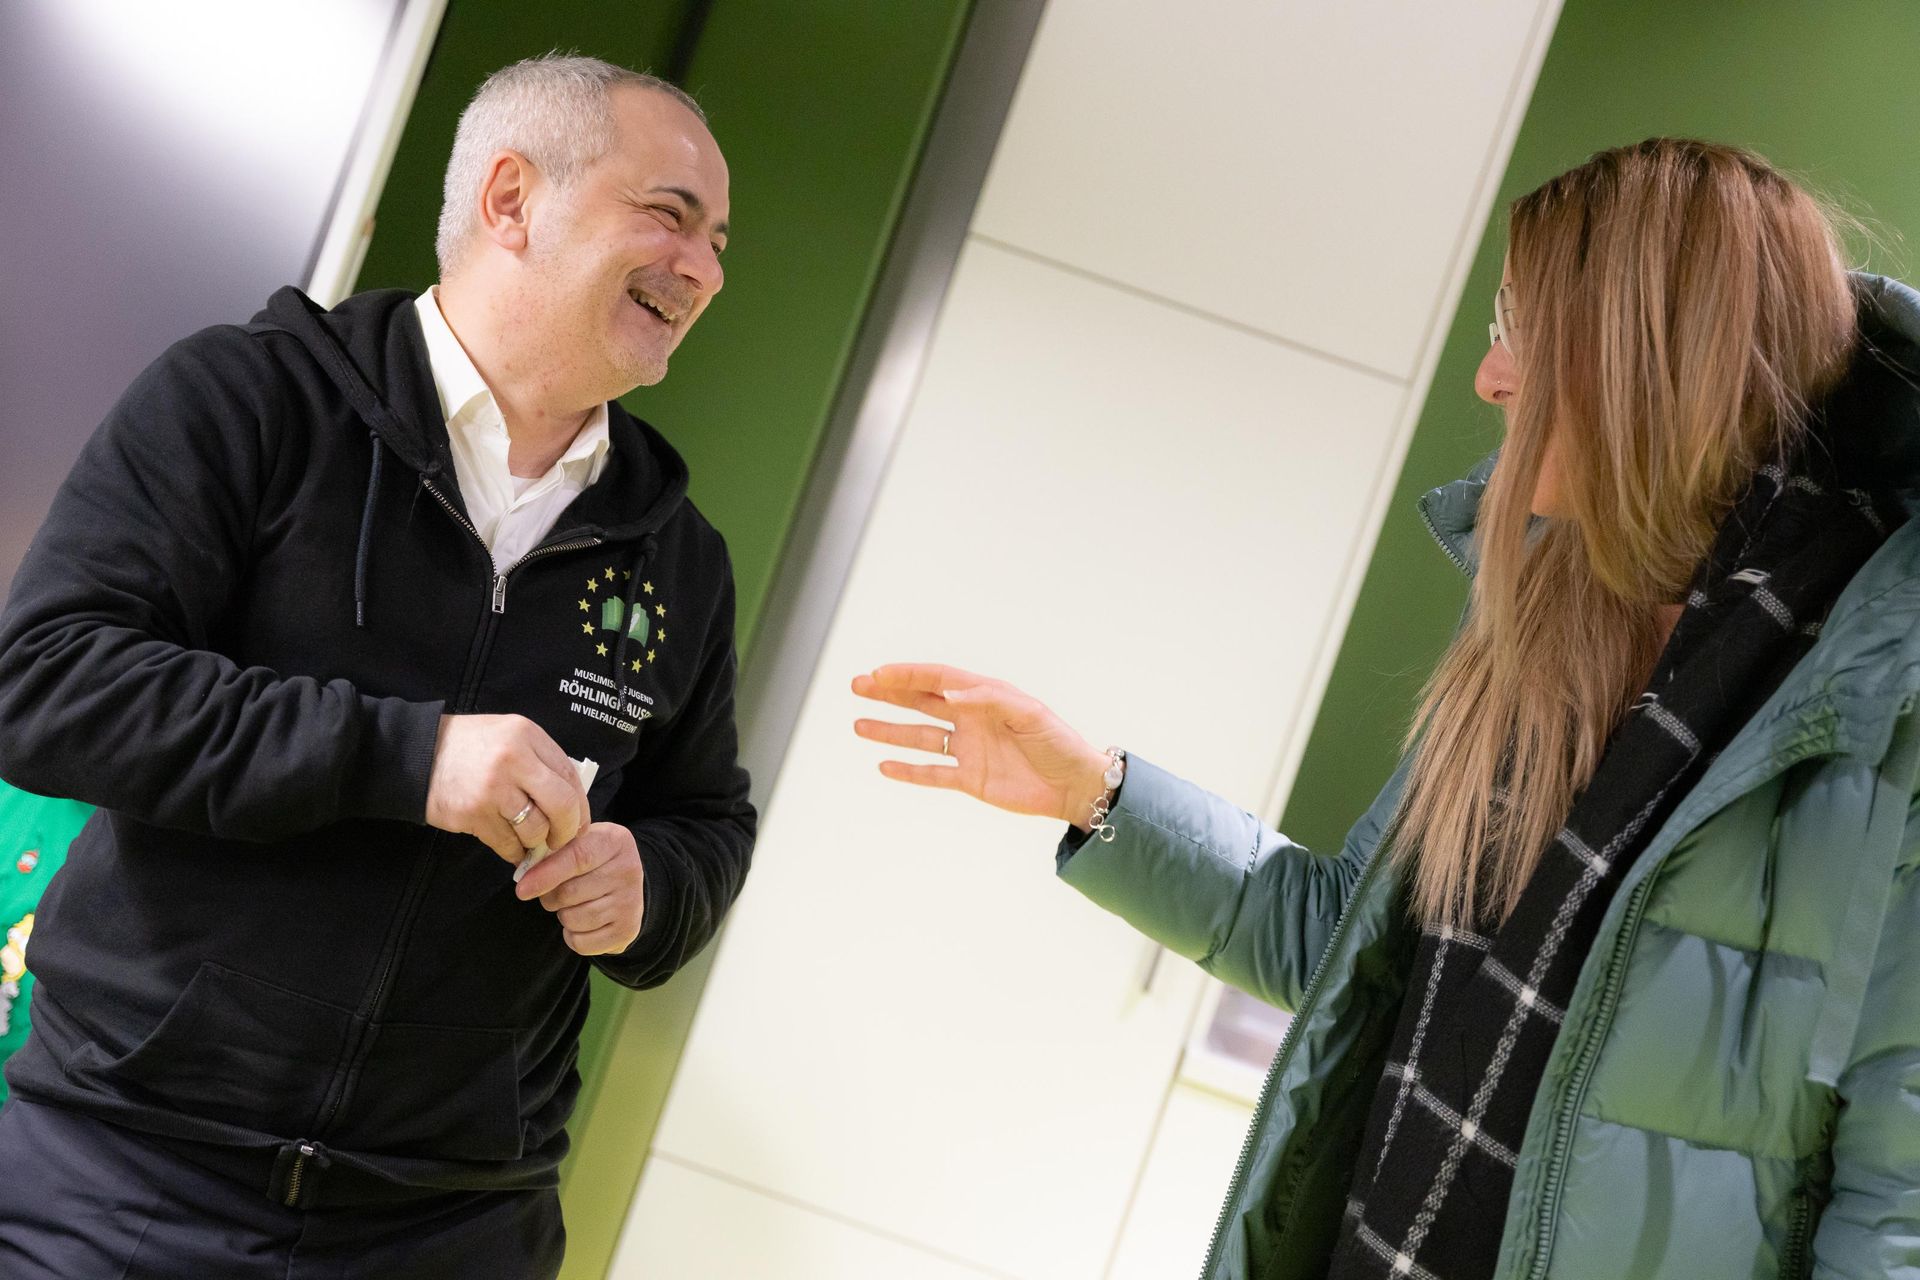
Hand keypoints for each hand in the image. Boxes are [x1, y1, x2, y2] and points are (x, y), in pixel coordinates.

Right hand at [424, 714, 588, 863]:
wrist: (417, 755)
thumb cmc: (469, 747)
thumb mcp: (510, 736)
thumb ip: (540, 760)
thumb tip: (572, 800)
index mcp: (528, 735)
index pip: (570, 776)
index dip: (580, 806)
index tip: (579, 822)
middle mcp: (514, 759)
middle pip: (562, 805)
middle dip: (567, 830)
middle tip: (561, 840)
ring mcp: (493, 788)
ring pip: (535, 829)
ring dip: (536, 842)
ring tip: (530, 842)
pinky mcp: (474, 813)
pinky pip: (508, 843)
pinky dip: (514, 851)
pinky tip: (512, 848)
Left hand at [514, 822, 645, 954]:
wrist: (623, 885)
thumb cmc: (590, 861)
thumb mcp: (577, 844)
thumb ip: (552, 853)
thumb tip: (525, 878)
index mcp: (614, 841)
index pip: (578, 857)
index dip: (546, 874)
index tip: (522, 889)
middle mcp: (629, 870)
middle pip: (570, 893)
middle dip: (550, 898)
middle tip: (553, 893)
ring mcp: (631, 903)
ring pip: (574, 919)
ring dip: (563, 916)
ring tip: (572, 905)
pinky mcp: (627, 931)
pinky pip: (581, 943)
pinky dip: (572, 936)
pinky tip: (581, 922)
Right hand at [852, 663, 1110, 827]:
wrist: (1076, 786)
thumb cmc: (1058, 742)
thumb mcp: (1029, 713)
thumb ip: (988, 700)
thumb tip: (949, 694)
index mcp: (985, 696)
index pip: (938, 679)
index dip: (908, 674)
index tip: (879, 674)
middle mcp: (971, 719)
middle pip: (921, 702)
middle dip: (889, 693)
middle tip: (857, 686)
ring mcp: (968, 749)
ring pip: (920, 737)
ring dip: (890, 730)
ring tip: (858, 725)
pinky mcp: (970, 779)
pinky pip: (932, 773)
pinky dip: (908, 770)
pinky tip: (884, 764)